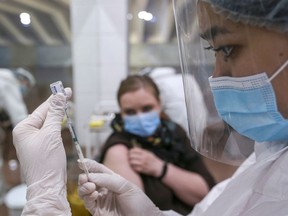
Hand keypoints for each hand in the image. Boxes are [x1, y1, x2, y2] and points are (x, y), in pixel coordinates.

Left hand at [12, 89, 71, 214]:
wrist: (48, 185)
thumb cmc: (46, 161)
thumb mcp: (51, 134)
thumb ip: (55, 114)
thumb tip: (59, 96)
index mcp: (23, 129)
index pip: (42, 109)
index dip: (55, 99)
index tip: (65, 90)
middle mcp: (26, 133)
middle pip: (44, 114)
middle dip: (56, 105)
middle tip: (67, 94)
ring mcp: (33, 141)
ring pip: (48, 123)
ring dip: (58, 114)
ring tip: (66, 104)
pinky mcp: (41, 147)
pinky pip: (50, 131)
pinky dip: (57, 124)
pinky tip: (62, 119)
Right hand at [78, 159, 163, 215]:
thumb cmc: (139, 202)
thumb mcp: (126, 186)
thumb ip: (108, 180)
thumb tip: (91, 176)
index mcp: (113, 180)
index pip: (99, 170)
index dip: (90, 165)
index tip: (81, 162)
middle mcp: (105, 189)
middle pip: (89, 180)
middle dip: (84, 176)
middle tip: (85, 177)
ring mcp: (101, 200)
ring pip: (85, 191)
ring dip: (84, 187)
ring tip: (90, 186)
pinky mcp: (98, 211)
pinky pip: (88, 203)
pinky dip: (87, 197)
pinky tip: (93, 194)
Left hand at [129, 147, 163, 176]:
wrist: (159, 168)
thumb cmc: (153, 160)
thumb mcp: (149, 153)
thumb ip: (142, 151)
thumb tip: (134, 148)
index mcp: (145, 153)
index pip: (134, 150)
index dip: (130, 151)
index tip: (129, 152)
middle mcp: (143, 158)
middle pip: (131, 155)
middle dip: (129, 156)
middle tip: (128, 158)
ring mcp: (142, 164)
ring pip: (131, 162)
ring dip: (130, 162)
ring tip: (130, 162)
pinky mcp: (142, 170)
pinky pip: (134, 168)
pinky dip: (132, 167)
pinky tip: (133, 166)